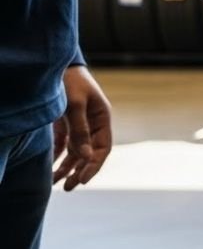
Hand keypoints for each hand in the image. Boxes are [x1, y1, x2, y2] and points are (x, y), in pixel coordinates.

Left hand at [53, 66, 111, 191]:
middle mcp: (92, 123)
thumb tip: (85, 158)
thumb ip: (80, 131)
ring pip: (76, 152)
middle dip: (80, 171)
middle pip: (89, 153)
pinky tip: (51, 169)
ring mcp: (79, 124)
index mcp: (102, 118)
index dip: (94, 165)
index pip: (103, 148)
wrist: (55, 64)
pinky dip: (58, 157)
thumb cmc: (69, 82)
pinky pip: (63, 145)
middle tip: (69, 187)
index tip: (82, 180)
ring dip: (67, 167)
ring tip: (57, 184)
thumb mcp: (75, 105)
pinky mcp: (65, 123)